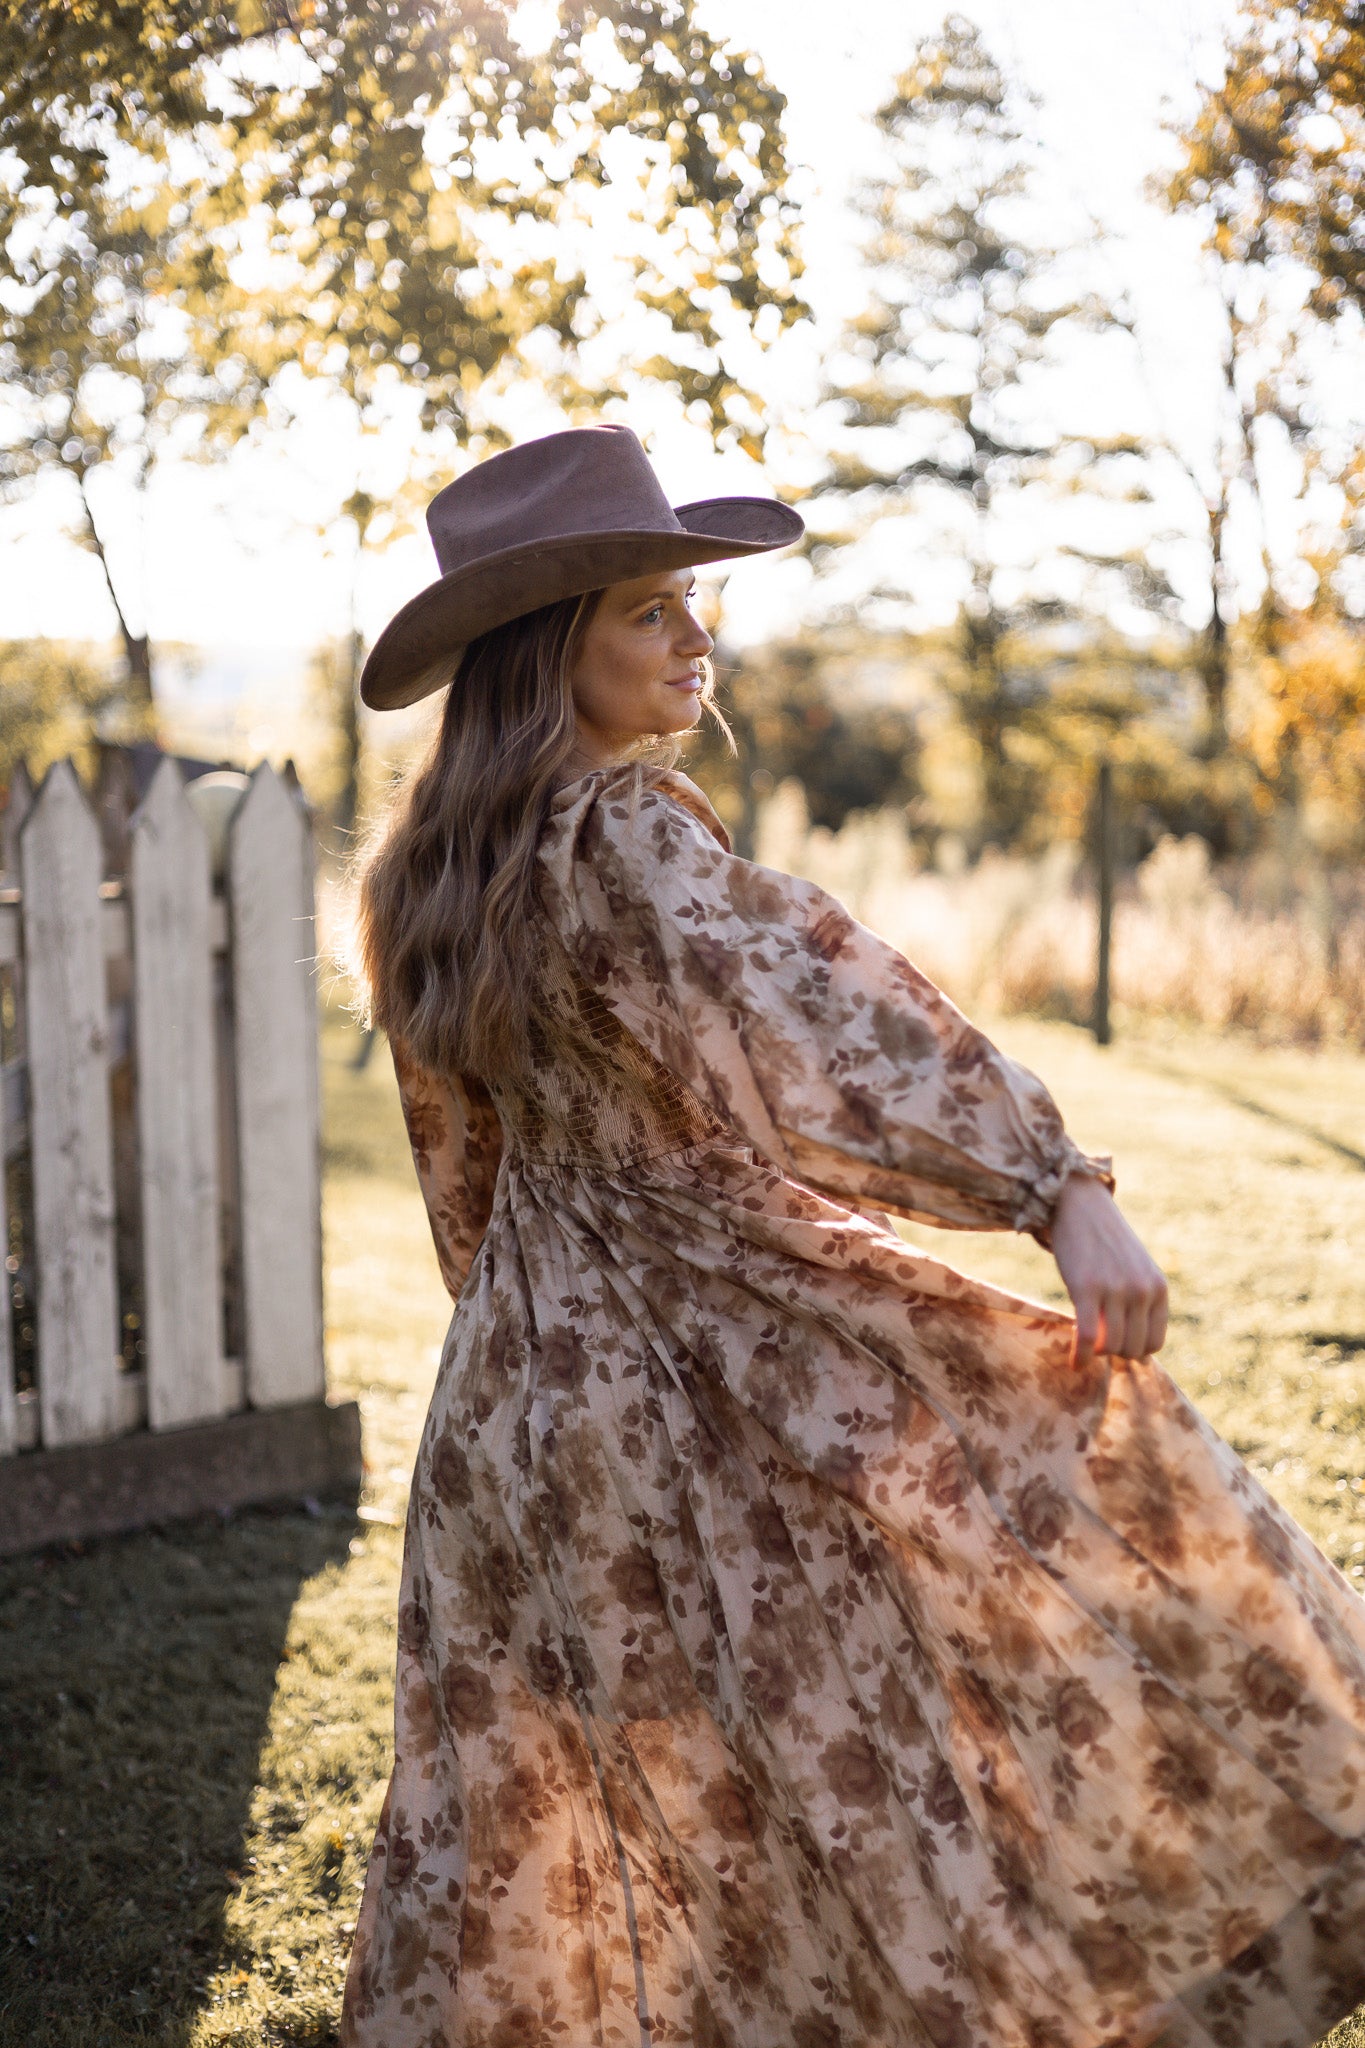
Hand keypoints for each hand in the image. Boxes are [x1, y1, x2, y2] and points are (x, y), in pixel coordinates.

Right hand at [1050, 1172, 1167, 1366]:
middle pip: (1133, 1349)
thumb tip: (1137, 1355)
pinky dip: (1081, 1355)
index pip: (1154, 1342)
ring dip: (1097, 1352)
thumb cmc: (1103, 1242)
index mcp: (1158, 1287)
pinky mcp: (1087, 1287)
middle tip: (1096, 1341)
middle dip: (1113, 1352)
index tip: (1114, 1344)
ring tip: (1084, 1341)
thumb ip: (1140, 1303)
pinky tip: (1074, 1361)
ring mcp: (1116, 1289)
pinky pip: (1089, 1337)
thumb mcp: (1134, 1270)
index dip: (1133, 1350)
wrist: (1079, 1204)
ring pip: (1112, 1347)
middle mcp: (1142, 1289)